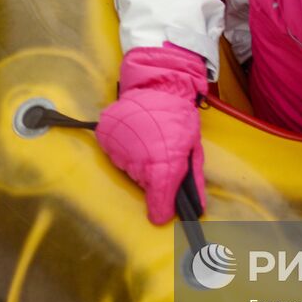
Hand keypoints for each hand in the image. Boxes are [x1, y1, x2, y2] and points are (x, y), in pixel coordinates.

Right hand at [96, 45, 208, 223]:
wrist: (157, 84)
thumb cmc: (179, 118)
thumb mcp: (192, 149)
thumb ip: (191, 181)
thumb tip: (195, 210)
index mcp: (163, 162)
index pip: (158, 199)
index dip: (160, 208)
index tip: (161, 216)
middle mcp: (135, 157)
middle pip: (142, 182)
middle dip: (151, 175)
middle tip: (158, 154)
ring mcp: (117, 145)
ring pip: (127, 167)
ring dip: (136, 161)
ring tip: (146, 140)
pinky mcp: (105, 135)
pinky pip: (114, 152)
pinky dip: (123, 148)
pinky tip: (133, 135)